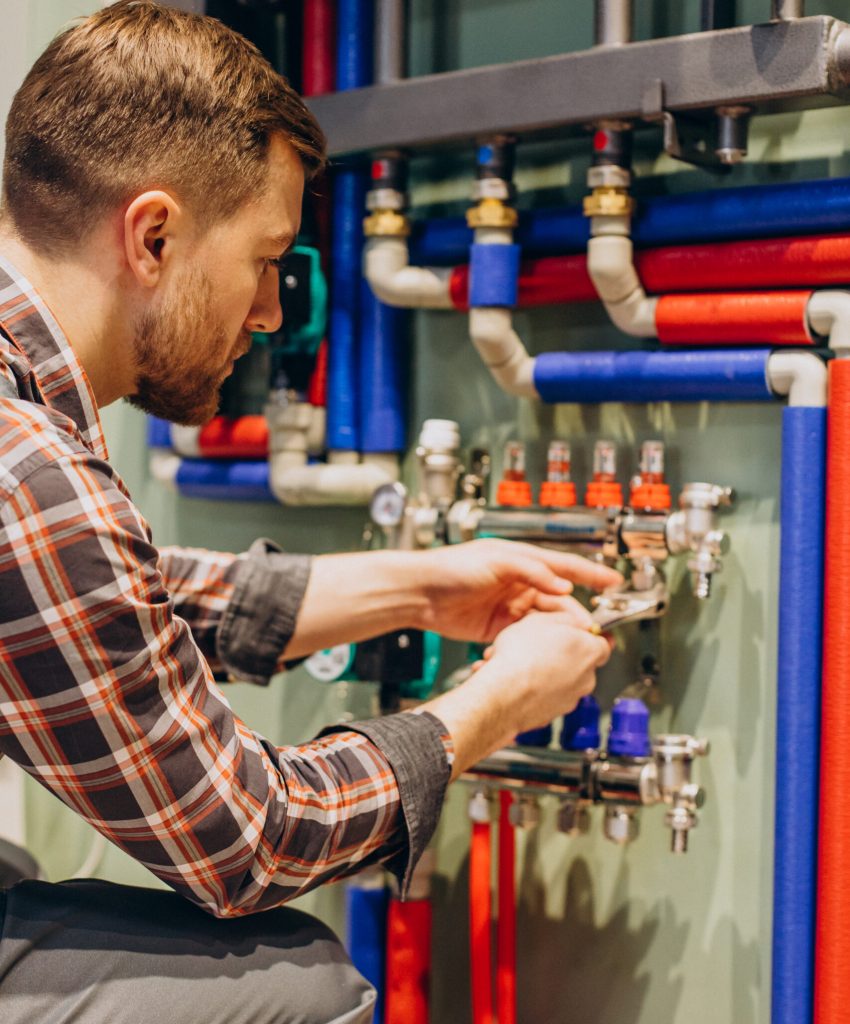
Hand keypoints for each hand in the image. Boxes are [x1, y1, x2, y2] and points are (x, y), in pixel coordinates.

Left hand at [417, 539, 621, 643]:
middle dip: (575, 615)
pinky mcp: (498, 627)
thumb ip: (531, 571)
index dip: (591, 575)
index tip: (614, 582)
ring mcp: (510, 606)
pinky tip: (540, 652)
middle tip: (589, 630)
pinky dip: (533, 644)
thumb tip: (562, 586)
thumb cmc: (452, 568)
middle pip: (558, 600)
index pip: (565, 567)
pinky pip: (525, 636)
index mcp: (523, 561)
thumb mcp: (496, 562)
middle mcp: (520, 583)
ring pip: (545, 621)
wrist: (420, 592)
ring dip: (557, 633)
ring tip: (569, 645)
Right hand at [423, 609, 611, 774]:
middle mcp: (586, 678)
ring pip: (561, 680)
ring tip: (519, 662)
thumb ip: (565, 618)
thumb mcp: (542, 619)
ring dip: (544, 671)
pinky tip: (515, 679)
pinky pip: (547, 696)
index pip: (604, 642)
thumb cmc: (521, 656)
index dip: (588, 635)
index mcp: (590, 651)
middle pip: (581, 662)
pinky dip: (535, 688)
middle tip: (540, 645)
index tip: (579, 632)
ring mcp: (570, 699)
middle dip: (562, 654)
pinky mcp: (553, 714)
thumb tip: (573, 620)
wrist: (504, 693)